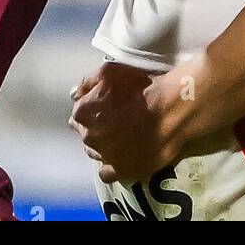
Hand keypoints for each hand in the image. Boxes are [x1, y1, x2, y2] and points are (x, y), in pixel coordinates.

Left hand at [69, 62, 174, 185]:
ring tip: (117, 136)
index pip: (78, 111)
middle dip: (95, 125)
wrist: (170, 108)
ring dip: (101, 144)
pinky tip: (118, 156)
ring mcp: (105, 156)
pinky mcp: (122, 171)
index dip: (91, 106)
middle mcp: (89, 137)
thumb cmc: (141, 86)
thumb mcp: (109, 70)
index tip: (103, 103)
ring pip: (94, 152)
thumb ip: (87, 82)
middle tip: (112, 118)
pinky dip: (110, 164)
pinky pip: (107, 173)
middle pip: (85, 132)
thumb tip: (74, 94)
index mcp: (83, 113)